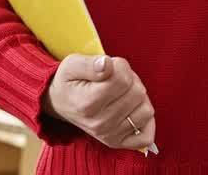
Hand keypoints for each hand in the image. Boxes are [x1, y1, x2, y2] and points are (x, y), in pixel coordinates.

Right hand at [42, 54, 156, 151]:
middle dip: (130, 80)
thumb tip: (107, 64)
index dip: (119, 66)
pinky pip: (146, 135)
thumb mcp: (72, 64)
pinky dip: (144, 120)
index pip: (122, 79)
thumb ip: (91, 63)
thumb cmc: (70, 82)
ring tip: (121, 93)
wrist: (60, 104)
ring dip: (138, 97)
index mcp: (88, 103)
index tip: (109, 68)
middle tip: (115, 80)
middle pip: (138, 93)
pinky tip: (131, 110)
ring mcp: (110, 135)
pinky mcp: (118, 143)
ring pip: (146, 110)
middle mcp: (100, 124)